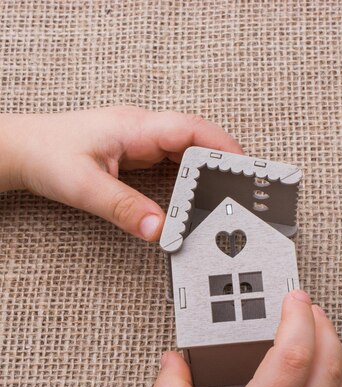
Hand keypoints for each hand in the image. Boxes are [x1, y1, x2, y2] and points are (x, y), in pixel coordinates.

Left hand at [0, 107, 242, 240]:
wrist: (24, 151)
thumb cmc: (48, 156)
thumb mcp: (85, 187)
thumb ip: (124, 209)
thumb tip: (159, 231)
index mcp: (136, 127)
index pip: (191, 129)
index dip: (222, 147)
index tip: (244, 169)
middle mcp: (143, 130)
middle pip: (196, 139)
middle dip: (223, 161)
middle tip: (244, 189)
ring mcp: (141, 140)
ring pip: (187, 150)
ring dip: (207, 169)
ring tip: (227, 194)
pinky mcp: (137, 153)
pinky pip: (173, 160)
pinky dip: (190, 176)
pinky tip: (196, 193)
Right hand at [148, 290, 341, 386]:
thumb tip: (171, 359)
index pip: (293, 354)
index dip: (298, 319)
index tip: (295, 297)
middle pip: (327, 363)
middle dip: (322, 326)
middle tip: (309, 307)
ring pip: (341, 386)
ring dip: (334, 351)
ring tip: (319, 332)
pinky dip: (336, 382)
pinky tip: (322, 374)